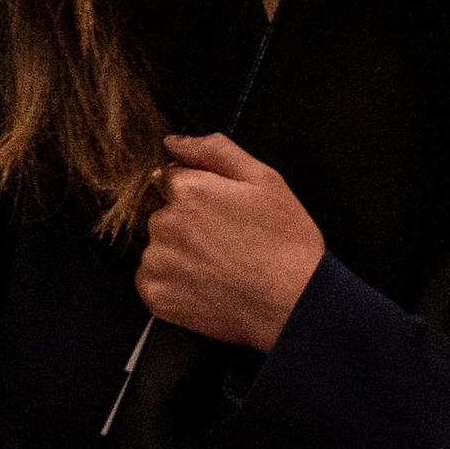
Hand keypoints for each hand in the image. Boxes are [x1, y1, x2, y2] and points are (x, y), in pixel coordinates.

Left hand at [135, 133, 326, 351]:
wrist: (295, 305)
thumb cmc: (287, 244)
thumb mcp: (266, 181)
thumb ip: (216, 151)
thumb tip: (175, 143)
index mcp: (189, 191)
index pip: (173, 180)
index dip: (202, 196)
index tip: (224, 215)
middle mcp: (164, 223)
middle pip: (165, 214)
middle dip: (190, 224)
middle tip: (230, 243)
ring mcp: (157, 262)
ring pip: (159, 248)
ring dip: (181, 254)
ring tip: (221, 267)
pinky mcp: (155, 295)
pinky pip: (154, 280)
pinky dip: (175, 283)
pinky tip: (208, 285)